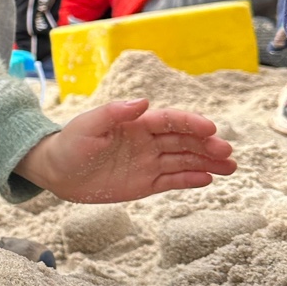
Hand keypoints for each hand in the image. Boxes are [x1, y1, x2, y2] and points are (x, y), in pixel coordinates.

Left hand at [14, 99, 235, 202]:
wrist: (56, 172)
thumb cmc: (70, 144)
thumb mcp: (88, 125)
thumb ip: (114, 113)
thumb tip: (143, 102)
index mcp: (137, 124)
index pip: (170, 121)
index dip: (190, 123)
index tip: (210, 128)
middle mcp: (148, 142)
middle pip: (183, 141)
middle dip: (206, 145)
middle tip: (227, 152)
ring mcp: (148, 163)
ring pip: (184, 161)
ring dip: (207, 162)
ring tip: (230, 167)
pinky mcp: (145, 184)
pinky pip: (171, 181)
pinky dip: (190, 180)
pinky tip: (208, 179)